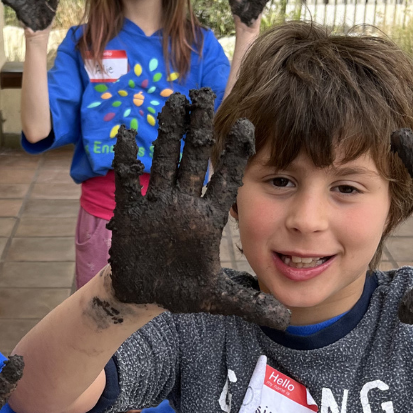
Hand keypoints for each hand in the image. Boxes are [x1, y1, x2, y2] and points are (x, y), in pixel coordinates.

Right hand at [108, 89, 289, 329]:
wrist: (144, 296)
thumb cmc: (181, 292)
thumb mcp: (219, 299)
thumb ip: (250, 304)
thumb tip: (286, 317)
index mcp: (207, 220)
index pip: (226, 182)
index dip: (236, 156)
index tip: (247, 126)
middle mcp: (183, 206)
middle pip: (193, 160)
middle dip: (199, 128)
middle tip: (205, 94)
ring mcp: (156, 207)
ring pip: (163, 162)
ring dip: (166, 134)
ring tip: (172, 102)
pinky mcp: (130, 214)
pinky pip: (127, 183)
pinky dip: (126, 162)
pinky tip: (128, 135)